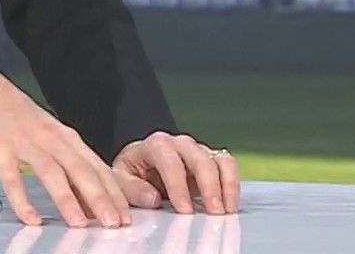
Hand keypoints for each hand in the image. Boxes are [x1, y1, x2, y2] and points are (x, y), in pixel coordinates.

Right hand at [0, 57, 131, 228]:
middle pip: (80, 169)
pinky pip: (12, 177)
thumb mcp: (48, 135)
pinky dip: (22, 199)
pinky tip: (31, 218)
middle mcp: (50, 139)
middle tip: (115, 223)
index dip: (114, 193)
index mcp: (65, 137)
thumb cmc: (15, 116)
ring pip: (51, 172)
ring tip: (80, 223)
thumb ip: (68, 165)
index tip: (128, 216)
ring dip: (68, 199)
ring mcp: (24, 143)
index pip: (97, 167)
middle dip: (100, 198)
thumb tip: (89, 201)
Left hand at [112, 131, 240, 214]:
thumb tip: (152, 198)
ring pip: (219, 160)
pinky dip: (233, 184)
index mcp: (155, 145)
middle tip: (213, 211)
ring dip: (226, 185)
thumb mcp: (121, 180)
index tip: (184, 208)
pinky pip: (228, 166)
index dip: (178, 186)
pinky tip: (230, 204)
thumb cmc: (133, 172)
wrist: (142, 166)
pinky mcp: (211, 161)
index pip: (170, 161)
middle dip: (208, 185)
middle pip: (199, 158)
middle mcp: (179, 144)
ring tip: (226, 210)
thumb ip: (132, 188)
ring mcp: (198, 151)